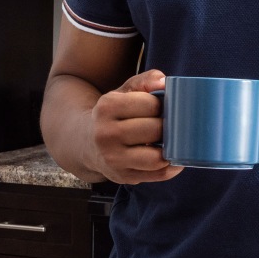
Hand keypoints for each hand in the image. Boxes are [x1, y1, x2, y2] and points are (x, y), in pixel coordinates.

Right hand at [84, 70, 182, 184]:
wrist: (86, 143)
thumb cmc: (113, 115)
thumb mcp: (123, 92)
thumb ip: (145, 81)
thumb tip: (165, 83)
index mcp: (106, 107)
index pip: (150, 105)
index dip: (162, 106)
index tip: (160, 108)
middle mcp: (106, 134)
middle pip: (155, 130)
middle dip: (167, 127)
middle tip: (169, 125)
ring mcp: (113, 158)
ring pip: (158, 157)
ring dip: (170, 149)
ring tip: (170, 141)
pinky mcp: (123, 176)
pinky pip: (159, 174)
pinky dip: (172, 166)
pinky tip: (172, 157)